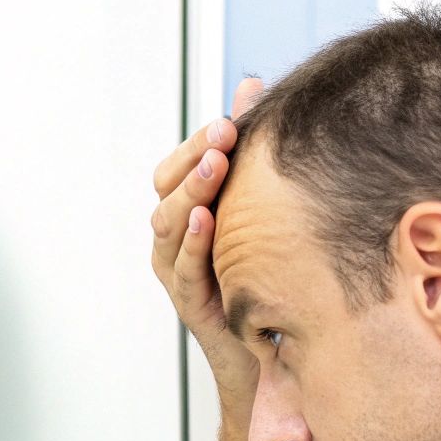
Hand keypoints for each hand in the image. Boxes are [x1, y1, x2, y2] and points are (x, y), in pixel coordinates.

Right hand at [151, 77, 262, 404]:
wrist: (271, 357)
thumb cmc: (266, 278)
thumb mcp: (260, 213)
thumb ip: (250, 155)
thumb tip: (252, 83)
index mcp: (188, 216)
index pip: (178, 168)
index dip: (200, 139)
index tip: (235, 112)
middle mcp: (174, 240)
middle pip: (168, 188)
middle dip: (196, 156)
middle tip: (225, 131)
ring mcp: (178, 273)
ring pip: (169, 223)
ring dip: (192, 190)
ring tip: (216, 164)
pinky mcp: (192, 304)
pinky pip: (184, 269)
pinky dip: (192, 242)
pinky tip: (207, 219)